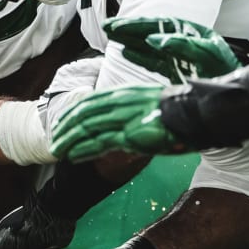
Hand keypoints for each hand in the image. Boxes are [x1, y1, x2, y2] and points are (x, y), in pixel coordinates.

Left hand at [50, 85, 182, 161]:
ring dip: (68, 140)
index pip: (90, 101)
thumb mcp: (149, 103)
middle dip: (64, 128)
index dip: (72, 112)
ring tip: (57, 150)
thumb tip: (121, 124)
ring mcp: (122, 118)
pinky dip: (82, 149)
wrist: (194, 113)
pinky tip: (73, 156)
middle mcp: (119, 102)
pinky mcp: (128, 134)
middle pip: (82, 114)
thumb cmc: (177, 110)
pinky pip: (98, 143)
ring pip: (85, 129)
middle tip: (54, 139)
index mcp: (124, 92)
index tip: (61, 121)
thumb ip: (131, 110)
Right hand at [104, 16, 241, 82]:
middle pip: (150, 31)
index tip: (120, 27)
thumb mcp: (208, 55)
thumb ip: (183, 46)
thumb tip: (156, 40)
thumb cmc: (227, 71)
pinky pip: (153, 60)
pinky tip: (125, 52)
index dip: (138, 26)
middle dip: (128, 29)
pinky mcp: (176, 69)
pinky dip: (138, 55)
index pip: (159, 25)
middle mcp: (183, 41)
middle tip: (107, 26)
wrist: (240, 94)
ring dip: (129, 40)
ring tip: (110, 35)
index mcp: (191, 33)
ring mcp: (179, 56)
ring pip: (148, 44)